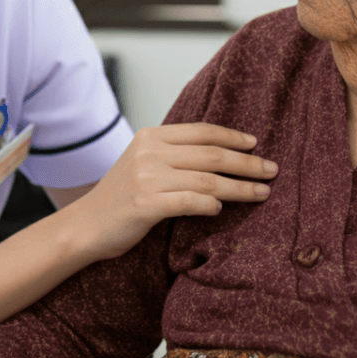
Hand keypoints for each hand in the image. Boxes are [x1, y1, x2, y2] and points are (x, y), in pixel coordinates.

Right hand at [66, 123, 276, 260]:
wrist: (84, 226)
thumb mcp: (142, 163)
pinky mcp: (144, 204)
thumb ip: (172, 155)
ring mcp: (146, 178)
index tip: (255, 145)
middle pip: (211, 154)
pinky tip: (222, 209)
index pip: (201, 131)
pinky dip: (209, 205)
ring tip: (261, 193)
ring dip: (239, 188)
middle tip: (272, 170)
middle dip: (247, 163)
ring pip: (207, 180)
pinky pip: (189, 202)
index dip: (232, 137)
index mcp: (150, 136)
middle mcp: (149, 152)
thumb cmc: (119, 198)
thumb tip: (219, 153)